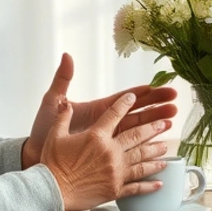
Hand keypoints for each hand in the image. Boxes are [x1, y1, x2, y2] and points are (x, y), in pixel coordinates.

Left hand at [22, 53, 178, 167]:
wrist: (36, 155)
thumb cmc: (43, 129)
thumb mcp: (53, 102)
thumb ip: (63, 79)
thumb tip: (67, 55)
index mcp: (100, 108)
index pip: (126, 98)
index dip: (143, 92)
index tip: (159, 86)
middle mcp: (108, 122)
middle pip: (138, 111)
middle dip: (157, 106)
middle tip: (175, 102)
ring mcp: (109, 138)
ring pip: (138, 129)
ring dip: (156, 123)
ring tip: (172, 120)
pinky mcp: (108, 153)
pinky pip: (130, 148)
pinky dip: (145, 145)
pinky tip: (159, 144)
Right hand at [40, 91, 173, 210]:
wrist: (51, 192)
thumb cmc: (52, 164)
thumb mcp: (55, 136)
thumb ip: (63, 118)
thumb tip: (65, 103)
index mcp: (96, 136)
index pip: (114, 114)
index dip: (125, 103)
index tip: (135, 96)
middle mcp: (110, 152)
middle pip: (137, 136)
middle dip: (153, 128)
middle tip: (165, 123)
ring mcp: (115, 171)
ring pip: (142, 160)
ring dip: (155, 153)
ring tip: (165, 148)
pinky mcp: (115, 189)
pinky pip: (137, 186)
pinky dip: (150, 185)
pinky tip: (160, 182)